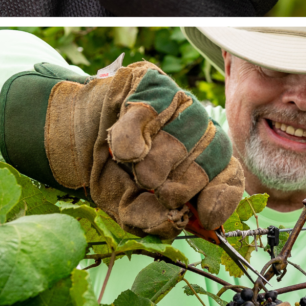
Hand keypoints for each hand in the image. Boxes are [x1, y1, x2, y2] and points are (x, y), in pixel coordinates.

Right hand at [7, 60, 243, 238]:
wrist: (75, 138)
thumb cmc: (113, 173)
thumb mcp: (129, 206)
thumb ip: (152, 219)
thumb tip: (175, 223)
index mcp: (205, 163)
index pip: (230, 178)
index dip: (221, 199)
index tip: (204, 217)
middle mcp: (201, 130)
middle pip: (208, 162)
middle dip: (175, 187)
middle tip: (148, 186)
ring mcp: (181, 103)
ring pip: (181, 140)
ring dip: (150, 164)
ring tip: (132, 166)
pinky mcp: (152, 82)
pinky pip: (149, 114)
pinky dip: (131, 139)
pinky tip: (122, 150)